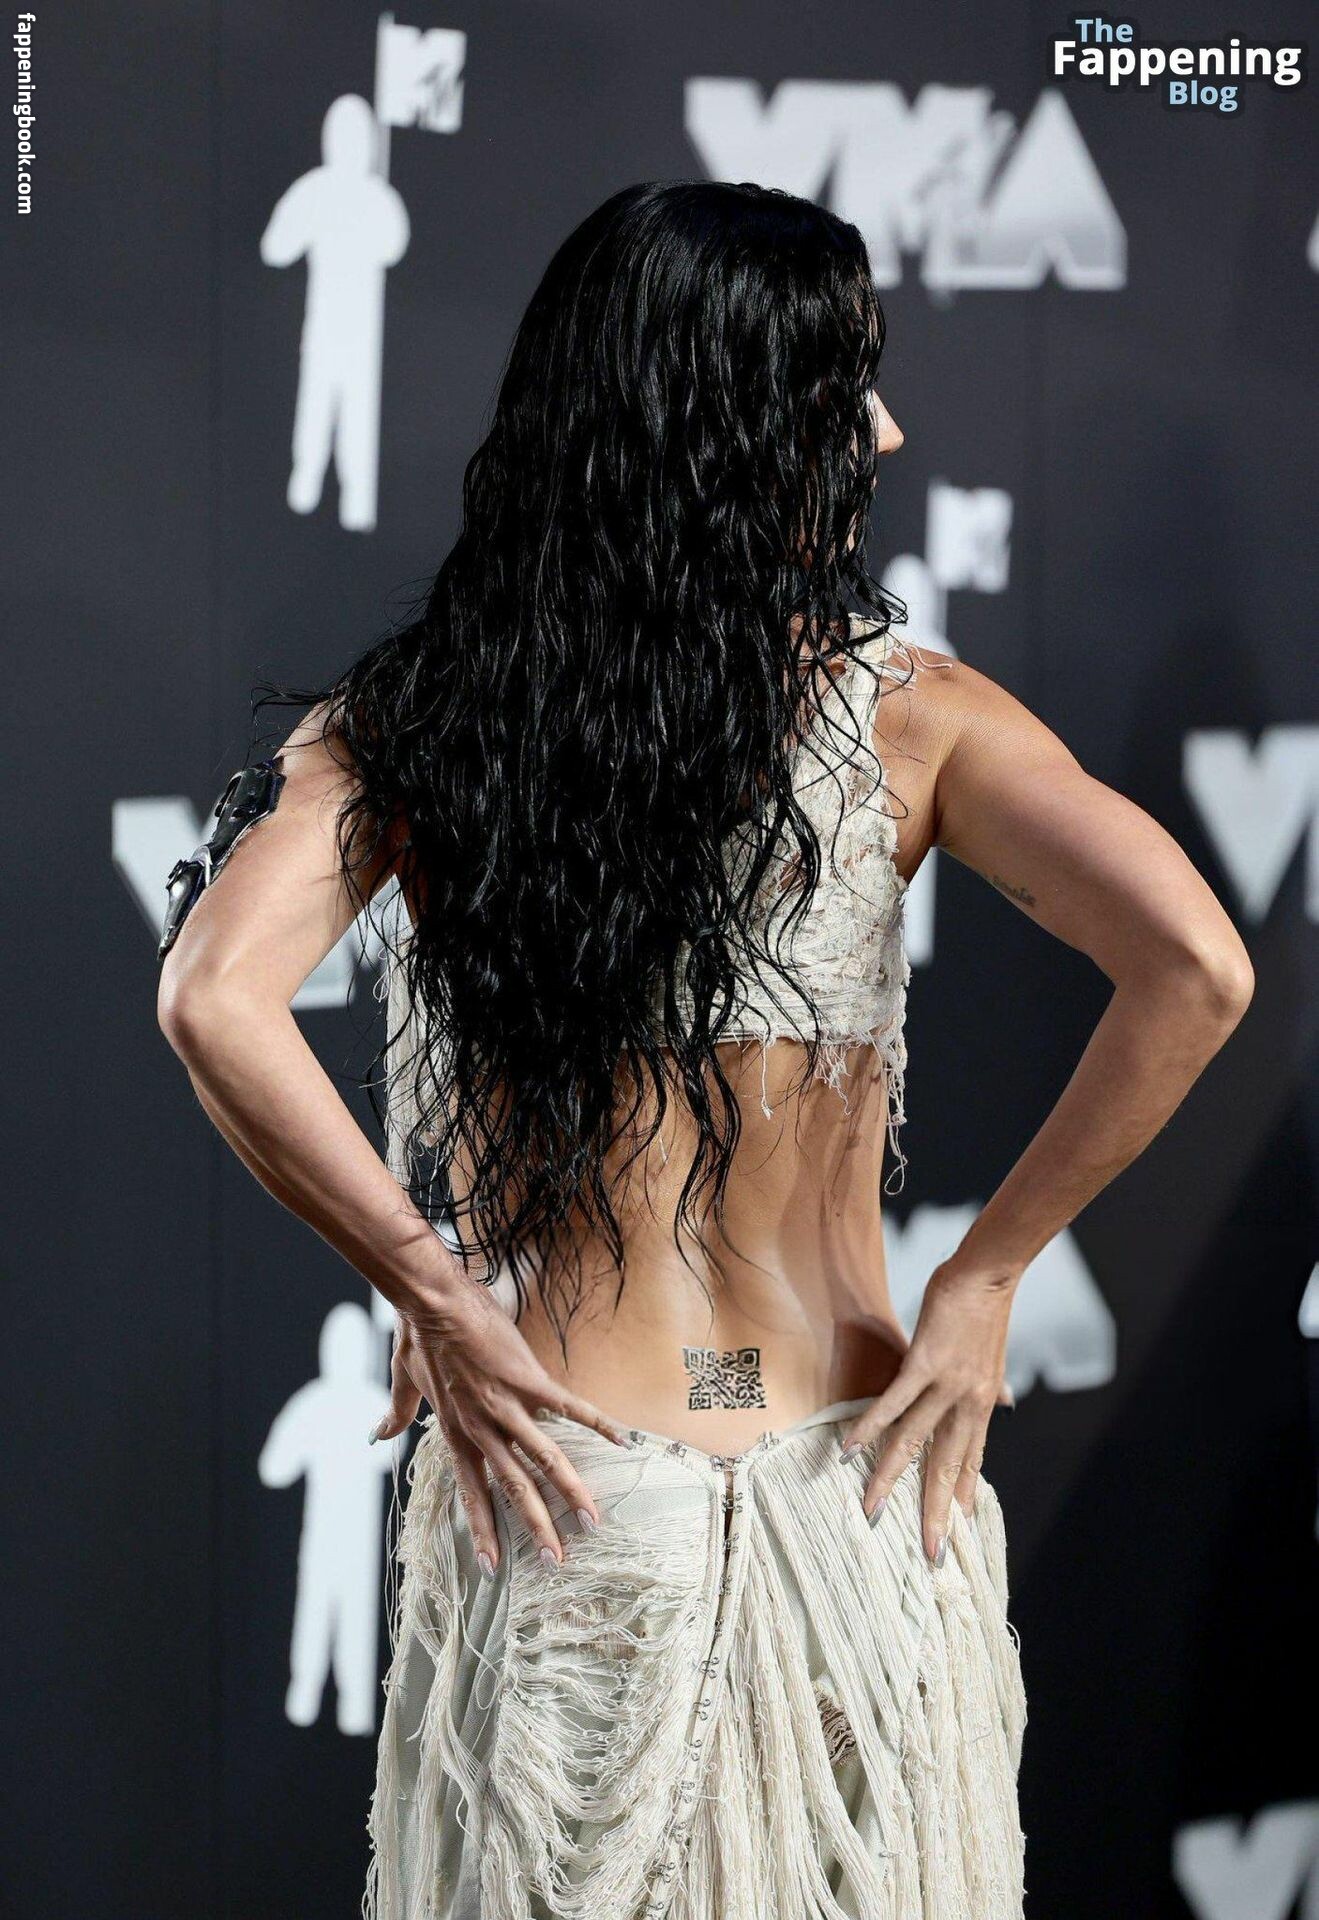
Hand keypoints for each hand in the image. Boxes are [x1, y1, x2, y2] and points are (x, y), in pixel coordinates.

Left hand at [372, 1276, 627, 1573]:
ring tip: (591, 1520)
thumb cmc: (418, 1338)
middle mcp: (482, 1429)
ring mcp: (508, 1406)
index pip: (472, 1493)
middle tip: (556, 1562)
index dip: (483, 1530)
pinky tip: (622, 1441)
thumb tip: (375, 1436)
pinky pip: (570, 1407)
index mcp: (456, 1433)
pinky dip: (597, 1424)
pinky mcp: (530, 1380)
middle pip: (514, 1489)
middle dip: (537, 1528)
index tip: (492, 1567)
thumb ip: (396, 1414)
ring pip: (544, 1460)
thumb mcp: (402, 1382)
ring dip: (570, 1492)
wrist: (435, 1302)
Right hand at [839, 1262, 1016, 1563]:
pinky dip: (870, 1427)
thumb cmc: (985, 1311)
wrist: (986, 1276)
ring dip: (890, 1478)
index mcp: (982, 1404)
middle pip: (947, 1466)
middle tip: (928, 1551)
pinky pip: (894, 1403)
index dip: (965, 1495)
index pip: (972, 1459)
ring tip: (872, 1508)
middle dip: (936, 1511)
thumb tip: (1006, 1403)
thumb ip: (993, 1387)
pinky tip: (850, 1447)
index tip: (959, 1528)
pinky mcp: (925, 1363)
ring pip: (915, 1443)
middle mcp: (967, 1403)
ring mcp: (946, 1385)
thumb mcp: (996, 1358)